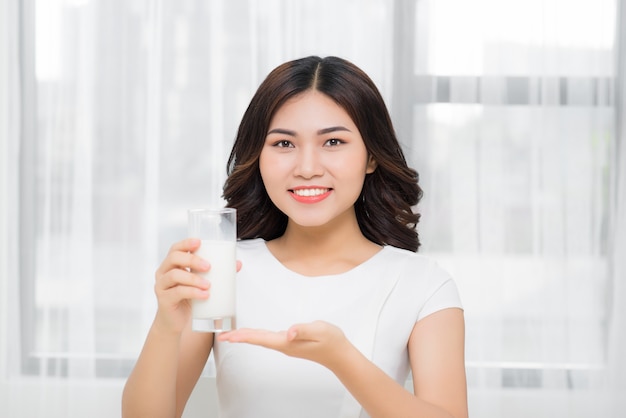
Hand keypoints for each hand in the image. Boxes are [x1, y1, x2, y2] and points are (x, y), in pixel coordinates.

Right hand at [153, 238, 241, 333]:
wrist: (176, 321)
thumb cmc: (188, 298)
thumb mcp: (200, 283)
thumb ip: (216, 273)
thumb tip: (237, 264)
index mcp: (172, 265)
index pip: (176, 248)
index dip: (186, 243)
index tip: (199, 242)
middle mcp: (164, 272)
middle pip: (174, 258)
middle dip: (192, 260)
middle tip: (208, 266)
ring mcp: (162, 286)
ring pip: (175, 275)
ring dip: (193, 278)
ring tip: (208, 285)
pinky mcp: (164, 300)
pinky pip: (177, 292)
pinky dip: (192, 292)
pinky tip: (204, 295)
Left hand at [217, 320, 351, 368]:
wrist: (340, 354)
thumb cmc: (331, 341)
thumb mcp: (319, 330)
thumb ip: (304, 329)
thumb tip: (289, 332)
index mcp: (287, 343)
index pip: (261, 338)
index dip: (244, 336)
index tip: (229, 336)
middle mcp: (284, 345)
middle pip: (258, 340)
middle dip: (240, 337)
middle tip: (222, 335)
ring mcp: (287, 345)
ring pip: (262, 340)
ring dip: (247, 336)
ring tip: (233, 334)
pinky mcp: (290, 343)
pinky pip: (268, 339)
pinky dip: (257, 335)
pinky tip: (254, 334)